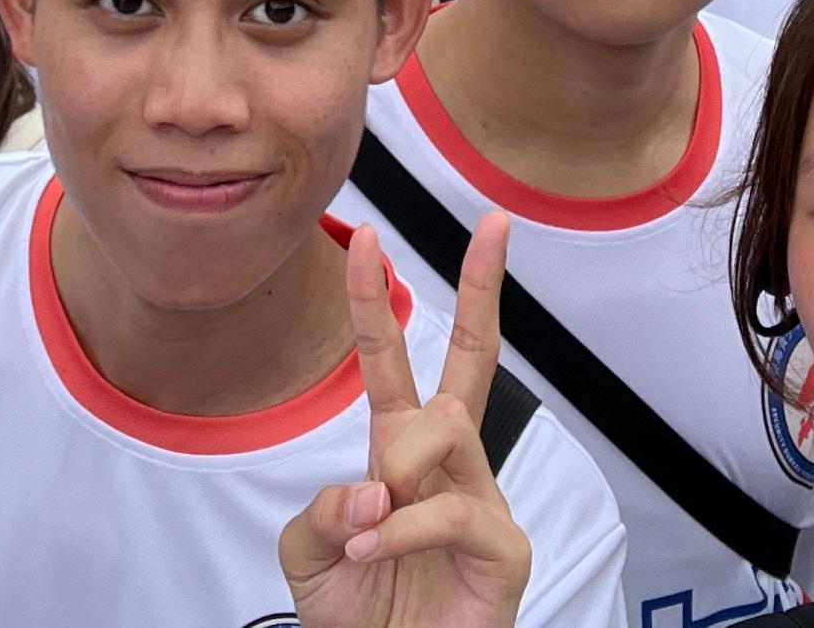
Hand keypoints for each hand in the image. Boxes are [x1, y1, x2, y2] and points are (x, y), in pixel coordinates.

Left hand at [279, 215, 531, 627]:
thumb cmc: (360, 617)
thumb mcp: (309, 555)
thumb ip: (318, 509)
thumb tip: (371, 484)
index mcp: (398, 452)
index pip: (390, 359)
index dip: (373, 297)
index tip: (361, 236)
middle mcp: (447, 466)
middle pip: (475, 358)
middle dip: (483, 286)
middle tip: (495, 224)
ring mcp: (482, 502)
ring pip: (448, 425)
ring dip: (398, 458)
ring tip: (369, 513)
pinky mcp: (504, 549)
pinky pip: (452, 509)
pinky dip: (401, 528)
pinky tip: (372, 548)